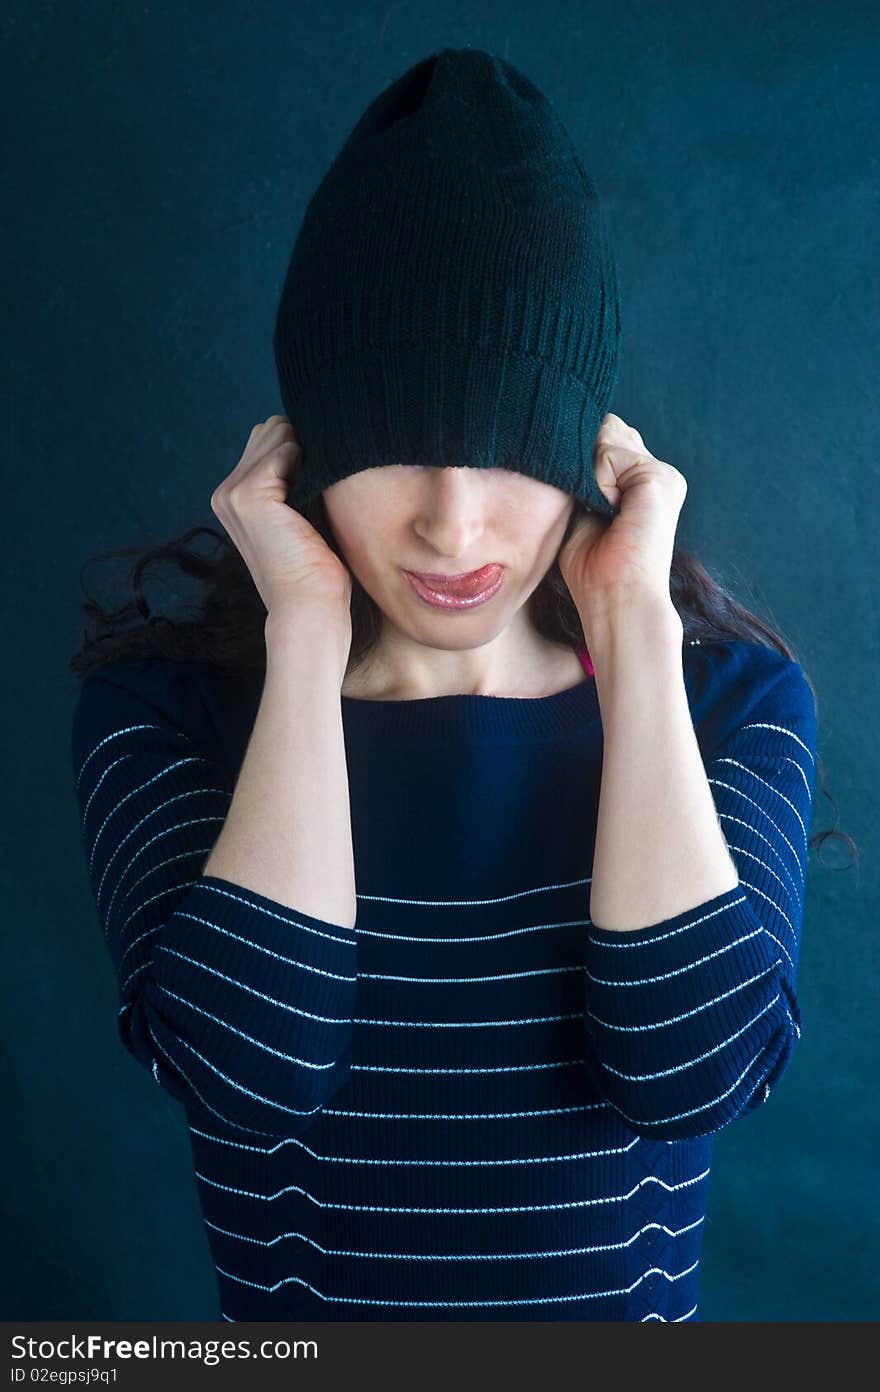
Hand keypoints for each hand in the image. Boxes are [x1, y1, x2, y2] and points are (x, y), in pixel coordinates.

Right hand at [210, 415, 352, 621]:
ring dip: (307, 455)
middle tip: (318, 492)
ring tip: (315, 497)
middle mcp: (225, 492)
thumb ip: (292, 479)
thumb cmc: (314, 570)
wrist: (308, 608)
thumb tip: (308, 438)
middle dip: (302, 448)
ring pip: (278, 433)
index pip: (268, 438)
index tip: (316, 487)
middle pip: (271, 429)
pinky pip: (287, 449)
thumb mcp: (299, 516)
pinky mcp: (249, 493)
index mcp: (232, 497)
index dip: (300, 452)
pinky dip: (308, 464)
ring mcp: (233, 492)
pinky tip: (312, 497)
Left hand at [557, 413, 687, 612]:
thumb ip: (583, 475)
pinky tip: (611, 512)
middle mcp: (657, 475)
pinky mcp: (659, 478)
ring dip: (590, 475)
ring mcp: (662, 475)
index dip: (583, 455)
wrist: (616, 598)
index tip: (576, 490)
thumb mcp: (581, 512)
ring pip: (606, 438)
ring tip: (604, 514)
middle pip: (607, 429)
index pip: (607, 437)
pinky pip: (608, 454)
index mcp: (642, 483)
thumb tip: (571, 440)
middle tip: (592, 508)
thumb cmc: (594, 569)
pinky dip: (598, 483)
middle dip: (585, 460)